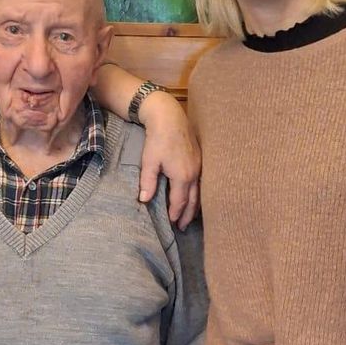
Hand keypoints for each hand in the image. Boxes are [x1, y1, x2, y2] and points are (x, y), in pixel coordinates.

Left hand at [139, 92, 200, 228]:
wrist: (169, 117)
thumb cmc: (157, 139)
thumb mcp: (149, 161)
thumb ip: (148, 182)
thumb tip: (144, 200)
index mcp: (182, 176)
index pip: (180, 202)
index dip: (176, 214)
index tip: (173, 224)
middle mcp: (194, 174)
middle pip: (193, 200)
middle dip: (188, 215)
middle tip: (184, 227)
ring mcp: (199, 166)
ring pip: (200, 192)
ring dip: (195, 205)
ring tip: (191, 216)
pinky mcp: (200, 159)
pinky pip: (201, 182)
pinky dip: (198, 193)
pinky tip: (194, 195)